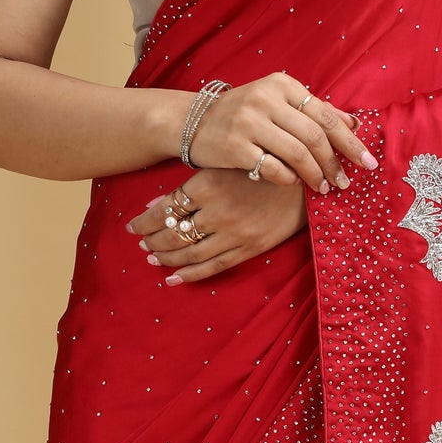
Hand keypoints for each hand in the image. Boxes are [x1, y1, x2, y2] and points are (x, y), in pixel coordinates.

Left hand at [129, 167, 313, 286]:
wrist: (307, 179)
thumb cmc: (263, 165)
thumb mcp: (225, 163)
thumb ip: (193, 183)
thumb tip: (156, 202)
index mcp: (209, 184)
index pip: (166, 208)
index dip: (146, 220)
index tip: (133, 226)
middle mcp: (218, 211)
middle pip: (174, 232)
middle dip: (153, 240)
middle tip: (141, 243)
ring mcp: (234, 233)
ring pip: (190, 252)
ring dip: (166, 257)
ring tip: (152, 258)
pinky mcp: (249, 248)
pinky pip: (213, 267)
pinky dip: (190, 275)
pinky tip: (173, 279)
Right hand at [186, 72, 375, 190]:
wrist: (191, 122)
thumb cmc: (242, 114)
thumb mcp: (277, 103)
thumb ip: (314, 111)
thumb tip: (354, 123)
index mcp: (281, 84)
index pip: (324, 114)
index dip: (349, 140)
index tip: (366, 161)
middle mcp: (266, 98)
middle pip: (314, 136)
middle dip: (335, 163)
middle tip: (345, 182)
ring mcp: (249, 122)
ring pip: (297, 153)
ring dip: (315, 175)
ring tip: (323, 188)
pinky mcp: (235, 146)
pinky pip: (273, 167)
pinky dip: (288, 178)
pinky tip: (294, 183)